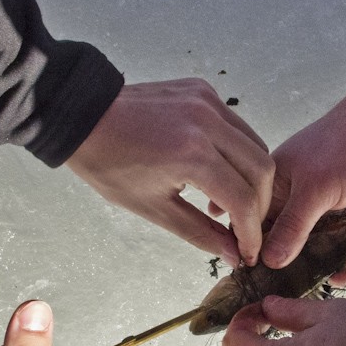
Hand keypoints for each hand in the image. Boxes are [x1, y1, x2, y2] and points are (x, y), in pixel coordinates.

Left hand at [66, 79, 274, 265]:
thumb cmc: (110, 165)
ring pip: (256, 146)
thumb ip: (201, 232)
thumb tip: (235, 255)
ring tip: (229, 203)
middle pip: (262, 170)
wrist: (83, 116)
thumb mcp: (154, 208)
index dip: (251, 232)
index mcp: (192, 154)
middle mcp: (207, 122)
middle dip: (260, 206)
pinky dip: (237, 154)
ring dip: (252, 180)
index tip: (248, 252)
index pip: (243, 200)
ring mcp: (208, 101)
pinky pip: (237, 127)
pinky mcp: (204, 90)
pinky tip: (216, 172)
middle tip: (244, 229)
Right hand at [261, 74, 345, 268]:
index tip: (253, 280)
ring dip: (317, 267)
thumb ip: (292, 226)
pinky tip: (344, 274)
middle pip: (281, 241)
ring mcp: (320, 209)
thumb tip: (268, 262)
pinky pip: (338, 245)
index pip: (254, 225)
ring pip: (311, 247)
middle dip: (285, 267)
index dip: (253, 252)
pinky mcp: (345, 215)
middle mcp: (292, 199)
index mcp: (273, 186)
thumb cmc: (345, 147)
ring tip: (322, 285)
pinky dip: (342, 260)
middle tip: (288, 292)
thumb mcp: (315, 190)